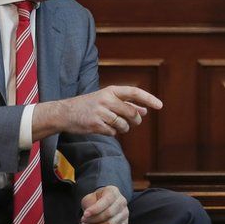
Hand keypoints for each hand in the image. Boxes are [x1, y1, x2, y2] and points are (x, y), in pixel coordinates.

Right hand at [34, 85, 163, 138]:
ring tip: (114, 124)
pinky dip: (111, 133)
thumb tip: (145, 110)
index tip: (160, 105)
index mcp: (110, 90)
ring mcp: (100, 112)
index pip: (134, 92)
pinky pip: (113, 132)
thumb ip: (126, 104)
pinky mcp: (95, 124)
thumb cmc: (89, 105)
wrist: (65, 113)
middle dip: (135, 120)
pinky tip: (102, 128)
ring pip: (123, 125)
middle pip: (132, 113)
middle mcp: (106, 99)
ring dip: (123, 128)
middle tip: (133, 122)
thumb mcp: (107, 99)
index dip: (148, 99)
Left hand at [80, 185, 128, 223]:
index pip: (106, 201)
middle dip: (93, 219)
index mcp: (113, 191)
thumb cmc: (96, 199)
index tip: (85, 214)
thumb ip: (89, 204)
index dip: (95, 209)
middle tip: (84, 220)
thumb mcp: (90, 197)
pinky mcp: (124, 223)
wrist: (104, 202)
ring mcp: (125, 213)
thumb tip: (88, 216)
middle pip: (109, 214)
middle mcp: (122, 201)